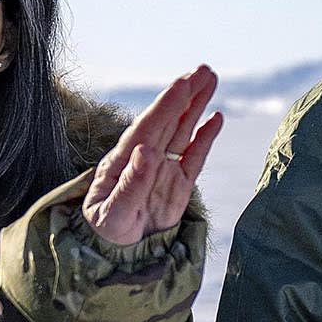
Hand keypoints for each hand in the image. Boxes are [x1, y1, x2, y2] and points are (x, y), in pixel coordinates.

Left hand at [82, 66, 222, 245]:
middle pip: (168, 120)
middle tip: (203, 70)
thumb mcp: (111, 214)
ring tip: (210, 79)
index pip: (148, 127)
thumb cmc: (106, 231)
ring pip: (182, 131)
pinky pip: (194, 157)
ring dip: (195, 105)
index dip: (166, 105)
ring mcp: (162, 169)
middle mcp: (144, 158)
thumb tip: (146, 152)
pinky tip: (215, 118)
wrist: (114, 252)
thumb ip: (129, 184)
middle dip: (184, 95)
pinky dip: (205, 137)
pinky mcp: (178, 184)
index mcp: (124, 160)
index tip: (182, 84)